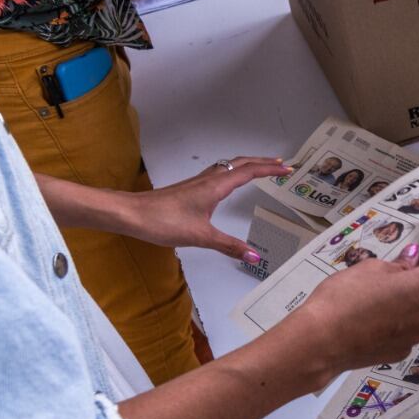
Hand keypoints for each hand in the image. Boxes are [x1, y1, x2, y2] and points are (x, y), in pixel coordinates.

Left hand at [126, 157, 289, 258]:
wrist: (131, 214)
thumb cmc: (162, 221)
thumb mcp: (201, 236)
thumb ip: (229, 246)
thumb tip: (254, 255)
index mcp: (216, 186)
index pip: (250, 172)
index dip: (270, 170)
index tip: (287, 170)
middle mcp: (209, 180)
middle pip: (241, 163)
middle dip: (263, 162)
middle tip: (281, 164)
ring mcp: (198, 182)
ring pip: (229, 166)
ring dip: (248, 164)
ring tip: (261, 168)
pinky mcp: (190, 188)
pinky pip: (218, 173)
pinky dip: (233, 171)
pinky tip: (230, 181)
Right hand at [293, 250, 418, 375]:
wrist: (321, 341)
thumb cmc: (345, 298)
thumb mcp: (371, 268)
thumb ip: (399, 264)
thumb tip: (412, 259)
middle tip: (392, 274)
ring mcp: (417, 335)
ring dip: (408, 303)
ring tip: (376, 299)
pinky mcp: (402, 351)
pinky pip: (406, 330)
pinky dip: (396, 323)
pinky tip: (372, 320)